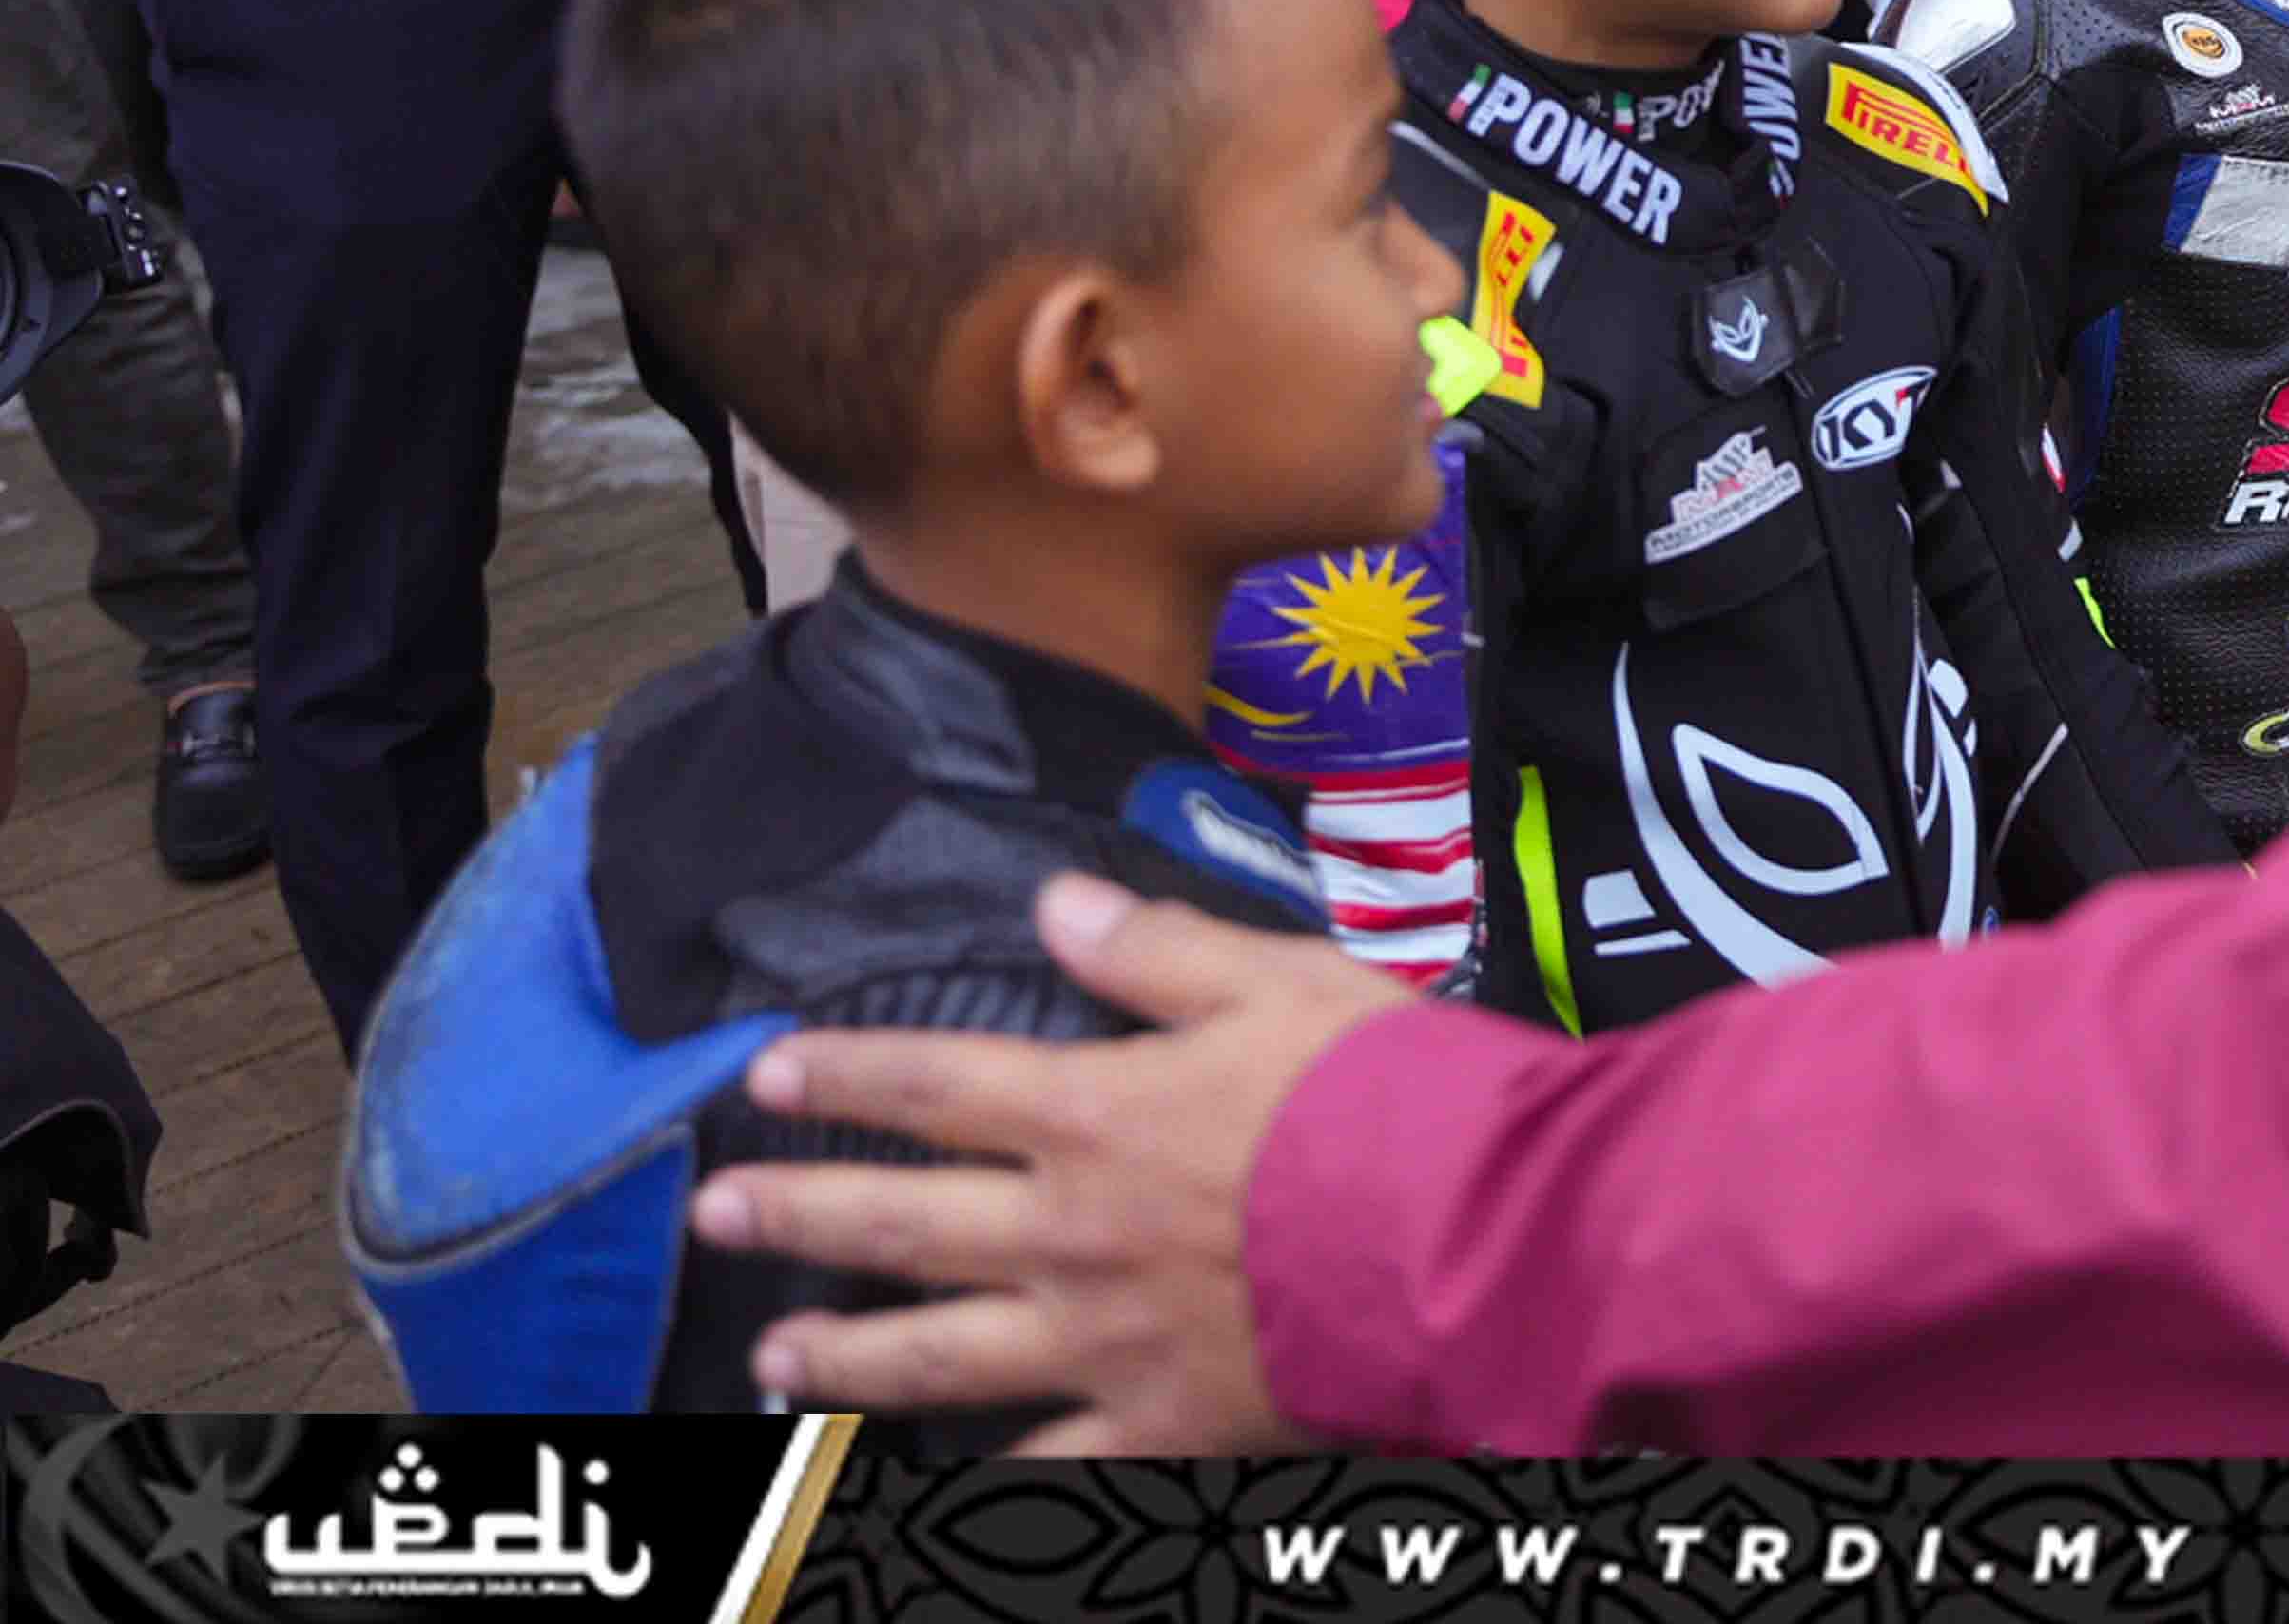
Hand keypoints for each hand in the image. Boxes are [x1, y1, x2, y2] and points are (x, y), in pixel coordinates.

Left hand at [687, 874, 1402, 1450]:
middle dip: (799, 1215)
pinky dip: (984, 1485)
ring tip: (772, 1360)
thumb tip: (1054, 903)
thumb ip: (1156, 950)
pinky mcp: (1158, 1426)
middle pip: (904, 1223)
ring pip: (938, 1358)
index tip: (765, 1073)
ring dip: (843, 1357)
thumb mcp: (1278, 981)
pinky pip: (1046, 1470)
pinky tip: (921, 1492)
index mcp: (1094, 1115)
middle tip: (715, 1214)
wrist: (1465, 1235)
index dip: (844, 1074)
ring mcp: (1102, 1342)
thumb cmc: (1380, 1093)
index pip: (934, 1084)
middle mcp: (1069, 1232)